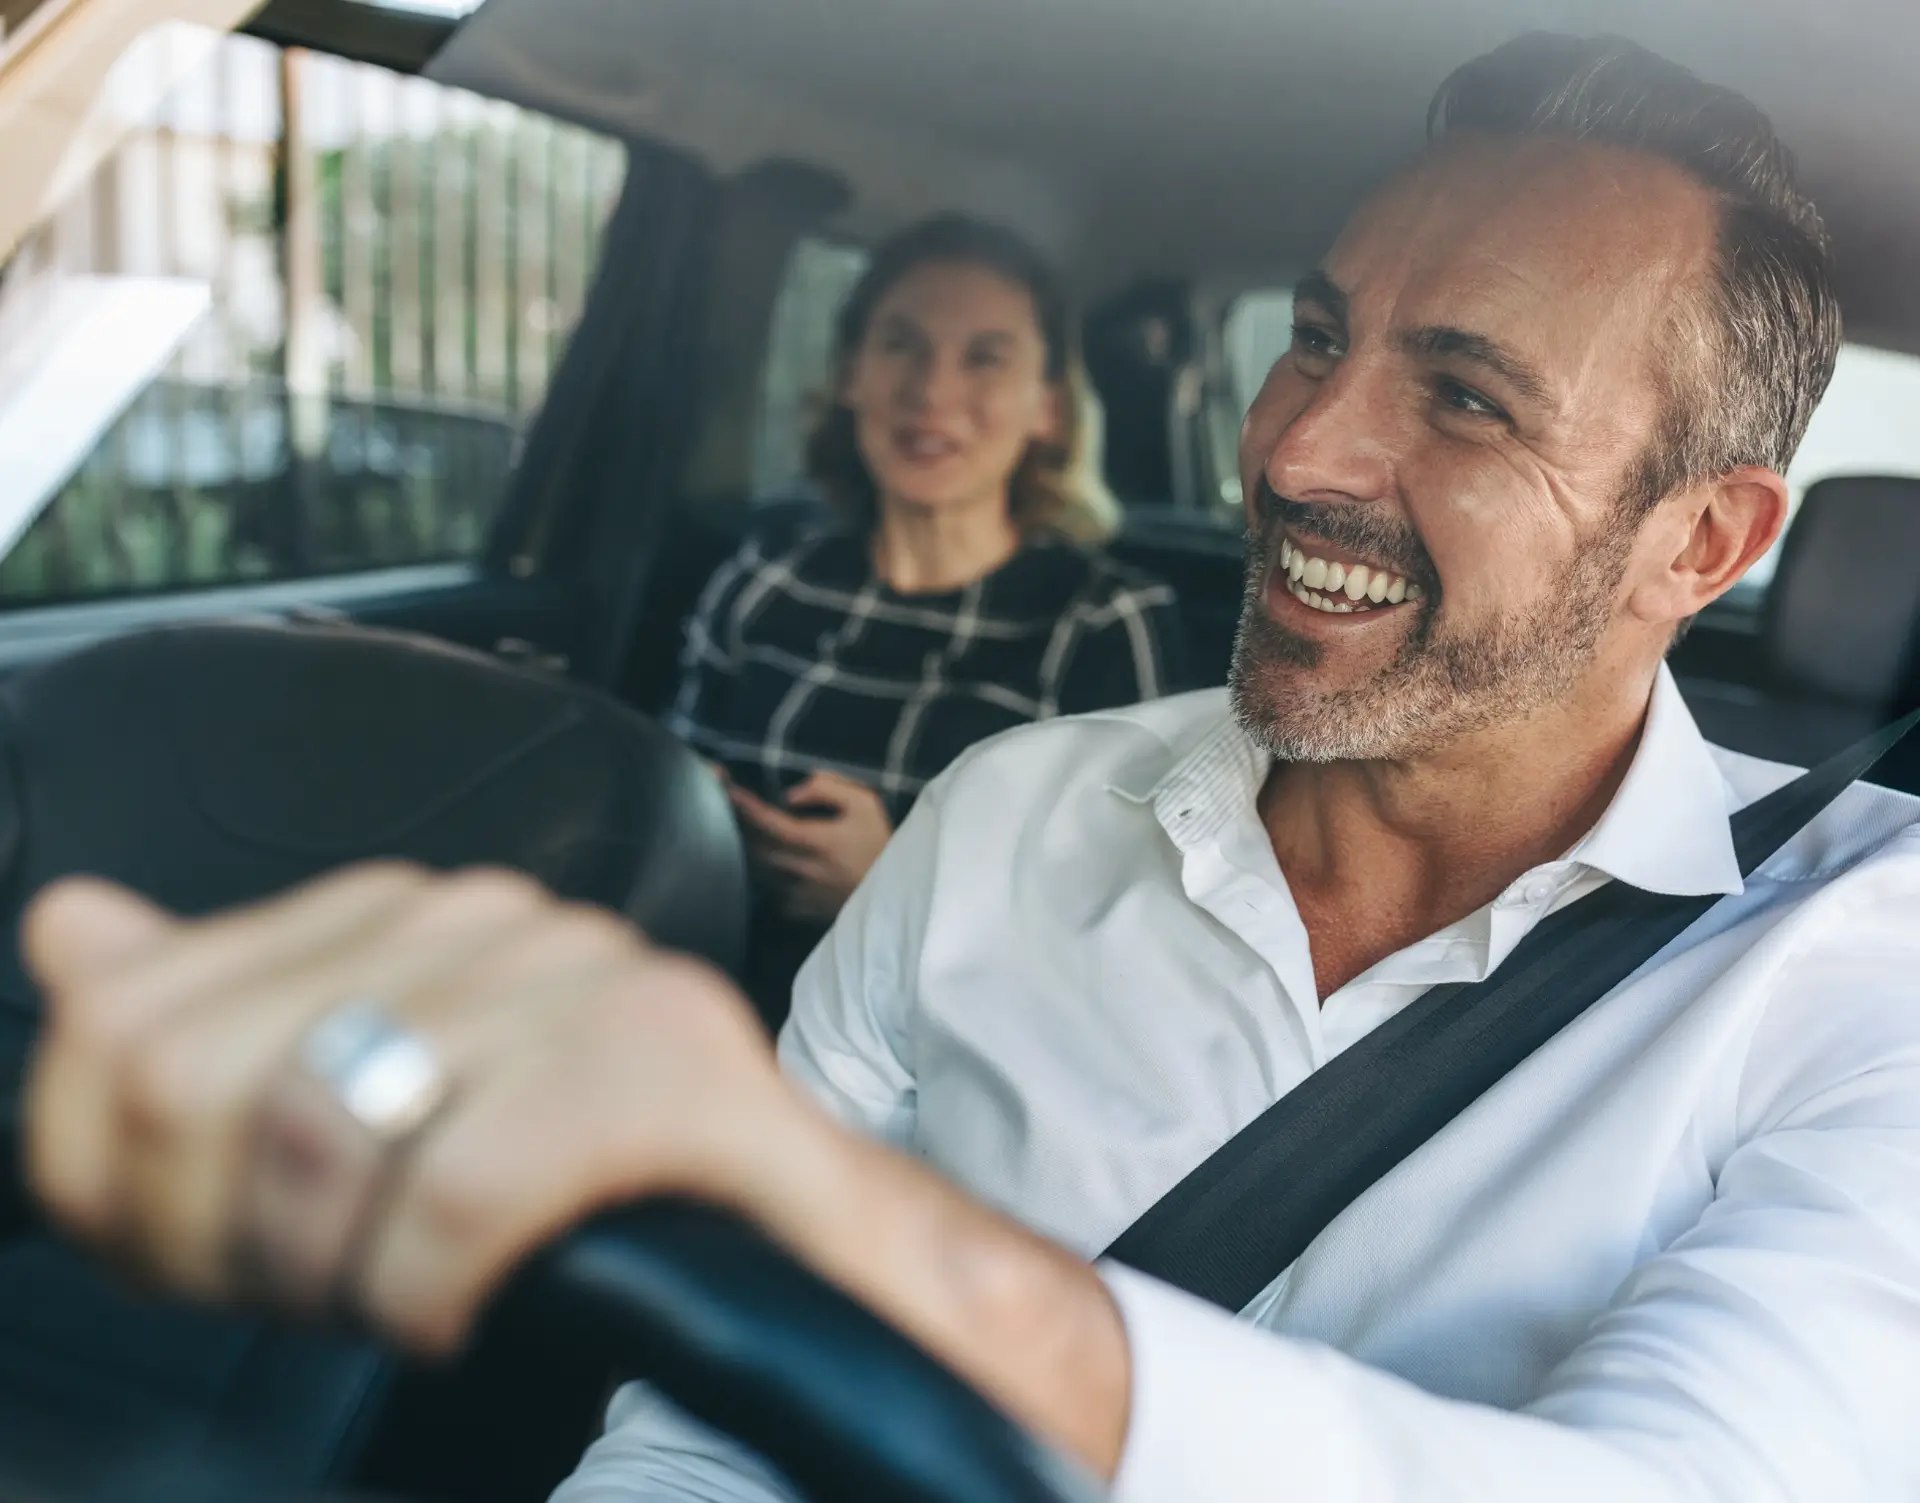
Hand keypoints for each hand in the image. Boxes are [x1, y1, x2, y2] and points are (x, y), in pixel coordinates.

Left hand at [20, 865, 798, 1353]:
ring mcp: (576, 973)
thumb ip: (212, 1024)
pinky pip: (450, 1197)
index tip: (217, 1251)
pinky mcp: (654, 1057)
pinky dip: (430, 1294)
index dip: (131, 1185)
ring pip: (317, 1138)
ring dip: (337, 1276)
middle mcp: (485, 916)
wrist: (794, 1238)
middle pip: (193, 1081)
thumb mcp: (360, 1124)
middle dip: (221, 1238)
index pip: (131, 1025)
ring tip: (407, 1291)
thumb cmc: (582, 1191)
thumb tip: (72, 930)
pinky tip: (469, 1299)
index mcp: (401, 914)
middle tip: (317, 1289)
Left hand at [727, 772, 892, 923]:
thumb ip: (828, 789)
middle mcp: (803, 870)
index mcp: (818, 842)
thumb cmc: (881, 843)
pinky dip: (764, 877)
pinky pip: (771, 892)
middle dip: (738, 827)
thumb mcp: (865, 804)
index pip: (771, 824)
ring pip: (759, 872)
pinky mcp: (802, 910)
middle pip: (755, 849)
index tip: (726, 789)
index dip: (746, 807)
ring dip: (747, 851)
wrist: (898, 893)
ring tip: (738, 831)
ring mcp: (800, 893)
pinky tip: (764, 864)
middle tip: (725, 806)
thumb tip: (790, 796)